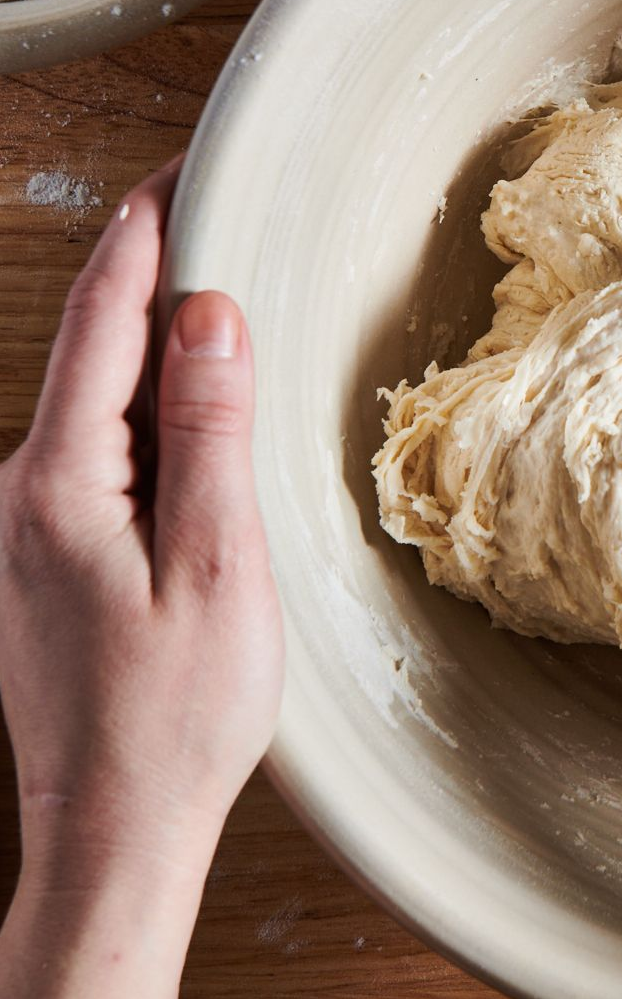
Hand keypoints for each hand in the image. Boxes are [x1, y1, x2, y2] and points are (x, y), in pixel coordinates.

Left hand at [0, 161, 281, 998]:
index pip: (105, 318)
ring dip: (156, 344)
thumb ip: (208, 431)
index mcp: (60, 482)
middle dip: (152, 273)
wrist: (116, 829)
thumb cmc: (175, 713)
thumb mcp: (218, 562)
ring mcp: (29, 525)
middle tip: (215, 214)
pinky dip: (150, 409)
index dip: (144, 233)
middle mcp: (23, 491)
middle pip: (93, 347)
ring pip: (97, 400)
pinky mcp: (49, 554)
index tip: (180, 170)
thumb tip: (210, 315)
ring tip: (221, 303)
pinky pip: (100, 449)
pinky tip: (195, 415)